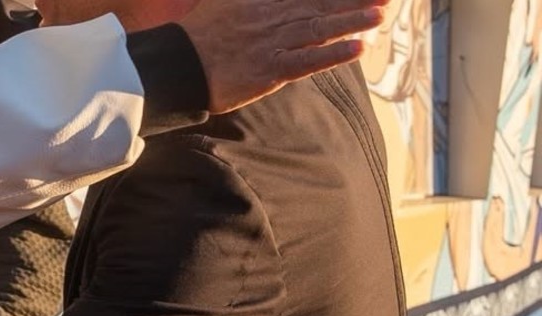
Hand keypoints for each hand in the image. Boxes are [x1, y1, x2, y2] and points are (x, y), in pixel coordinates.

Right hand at [178, 0, 388, 112]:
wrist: (173, 66)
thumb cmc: (194, 37)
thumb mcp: (222, 2)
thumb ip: (244, 0)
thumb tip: (264, 2)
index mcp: (261, 0)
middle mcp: (271, 16)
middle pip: (321, 3)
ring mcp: (271, 43)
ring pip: (319, 28)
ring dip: (352, 20)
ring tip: (382, 12)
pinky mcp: (268, 70)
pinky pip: (307, 61)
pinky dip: (333, 53)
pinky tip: (357, 47)